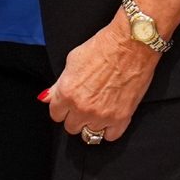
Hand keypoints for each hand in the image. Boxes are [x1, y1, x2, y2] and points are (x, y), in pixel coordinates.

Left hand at [42, 17, 159, 141]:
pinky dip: (110, 129)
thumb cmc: (104, 46)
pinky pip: (111, 136)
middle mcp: (82, 107)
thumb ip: (58, 84)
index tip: (70, 102)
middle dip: (76, 116)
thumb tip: (47, 98)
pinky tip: (111, 116)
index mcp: (67, 93)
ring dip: (92, 123)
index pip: (56, 115)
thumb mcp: (73, 60)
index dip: (63, 107)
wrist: (132, 43)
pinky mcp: (122, 117)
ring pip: (89, 134)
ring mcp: (102, 115)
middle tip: (86, 103)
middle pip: (71, 127)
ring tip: (99, 109)